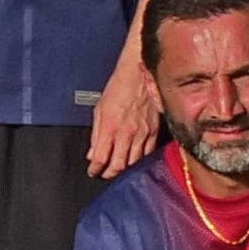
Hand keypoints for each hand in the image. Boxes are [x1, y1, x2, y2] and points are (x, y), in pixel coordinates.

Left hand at [86, 61, 163, 176]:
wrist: (139, 75)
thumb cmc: (119, 88)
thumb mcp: (99, 109)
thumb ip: (96, 134)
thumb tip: (92, 153)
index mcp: (111, 127)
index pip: (101, 158)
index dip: (96, 169)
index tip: (93, 171)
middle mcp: (127, 133)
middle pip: (119, 165)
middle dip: (110, 174)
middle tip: (105, 175)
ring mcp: (143, 133)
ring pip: (135, 162)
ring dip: (125, 170)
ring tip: (118, 171)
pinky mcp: (155, 131)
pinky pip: (149, 153)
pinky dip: (141, 161)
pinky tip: (136, 162)